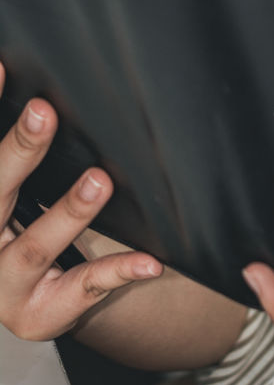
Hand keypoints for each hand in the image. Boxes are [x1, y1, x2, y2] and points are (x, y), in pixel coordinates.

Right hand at [0, 62, 161, 341]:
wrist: (39, 297)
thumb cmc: (26, 221)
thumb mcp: (17, 184)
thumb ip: (24, 147)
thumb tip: (28, 72)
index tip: (2, 68)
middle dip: (17, 153)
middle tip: (42, 112)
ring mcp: (3, 286)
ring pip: (34, 248)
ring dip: (67, 212)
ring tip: (99, 181)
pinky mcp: (39, 316)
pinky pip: (83, 289)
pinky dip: (117, 272)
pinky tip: (148, 262)